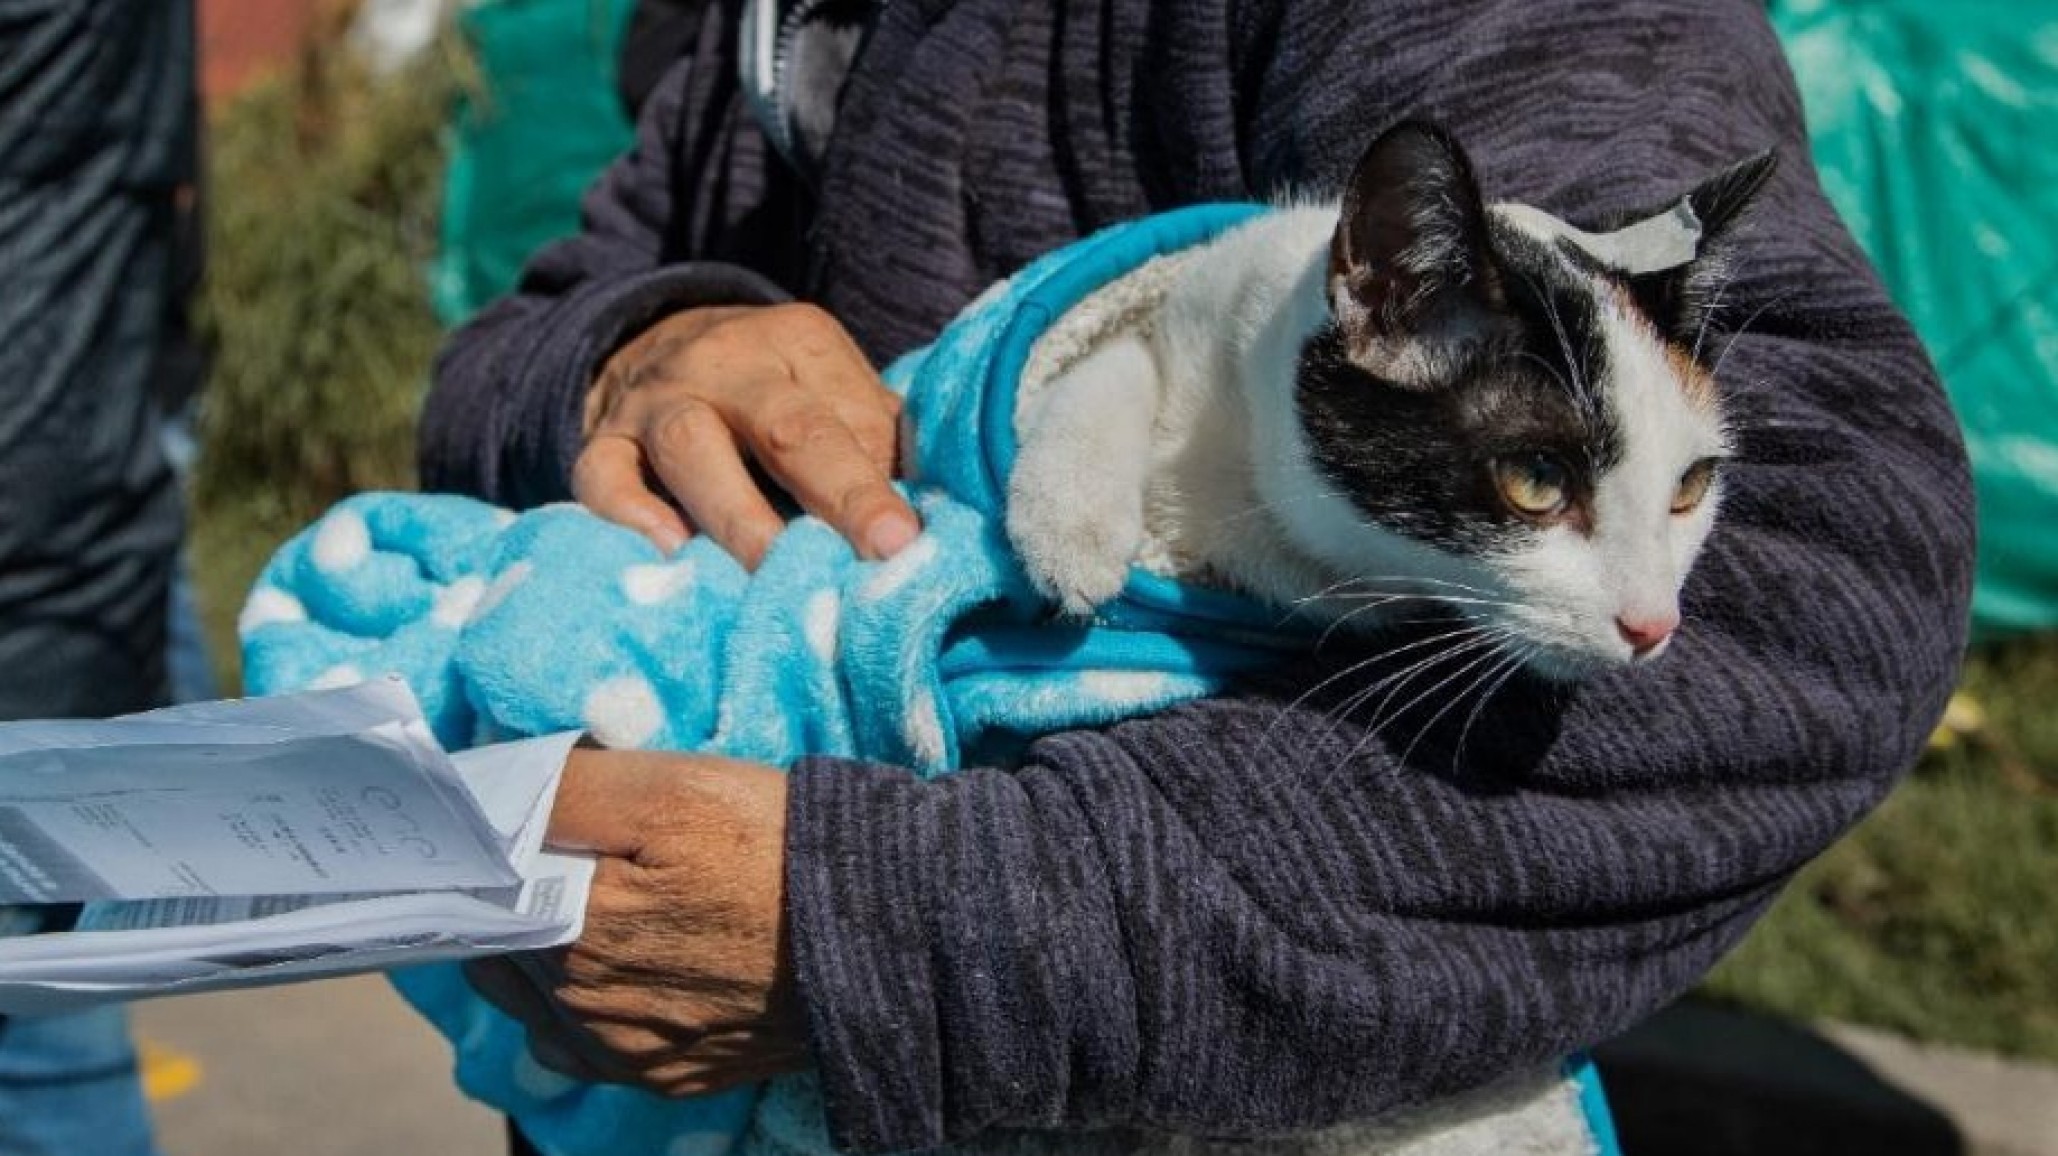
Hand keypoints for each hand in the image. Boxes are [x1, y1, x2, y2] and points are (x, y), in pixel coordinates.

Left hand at [464, 748, 806, 1096]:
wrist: (888, 926)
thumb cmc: (776, 844)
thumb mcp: (670, 785)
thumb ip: (564, 791)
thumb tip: (484, 800)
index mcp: (570, 934)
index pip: (482, 893)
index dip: (491, 853)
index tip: (513, 823)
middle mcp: (584, 1011)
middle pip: (504, 950)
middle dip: (521, 902)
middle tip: (565, 856)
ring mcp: (628, 1055)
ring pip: (539, 1005)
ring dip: (545, 959)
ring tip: (595, 910)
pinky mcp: (672, 1077)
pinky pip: (589, 1049)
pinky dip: (585, 1012)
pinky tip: (621, 972)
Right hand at [576, 303, 920, 567]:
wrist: (655, 344)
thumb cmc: (776, 395)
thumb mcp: (831, 390)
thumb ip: (879, 442)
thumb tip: (931, 518)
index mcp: (800, 341)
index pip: (853, 413)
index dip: (884, 481)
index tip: (912, 542)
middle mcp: (728, 362)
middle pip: (787, 424)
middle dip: (841, 492)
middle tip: (881, 553)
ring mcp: (658, 399)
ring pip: (691, 448)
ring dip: (739, 518)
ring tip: (776, 575)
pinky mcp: (601, 438)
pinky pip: (601, 473)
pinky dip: (628, 513)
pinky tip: (669, 552)